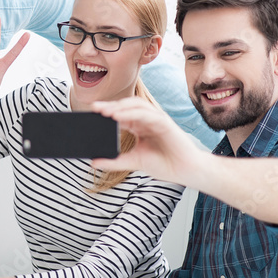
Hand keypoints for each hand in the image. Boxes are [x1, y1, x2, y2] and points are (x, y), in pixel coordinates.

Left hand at [90, 96, 205, 185]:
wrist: (185, 171)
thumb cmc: (164, 164)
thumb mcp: (133, 161)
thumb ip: (114, 161)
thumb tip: (93, 162)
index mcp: (139, 127)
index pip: (121, 115)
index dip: (107, 113)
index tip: (91, 114)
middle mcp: (147, 120)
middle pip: (126, 107)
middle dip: (110, 106)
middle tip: (94, 108)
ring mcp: (156, 119)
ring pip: (136, 106)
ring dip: (120, 106)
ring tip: (104, 111)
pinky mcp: (164, 122)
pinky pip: (146, 113)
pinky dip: (132, 112)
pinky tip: (119, 115)